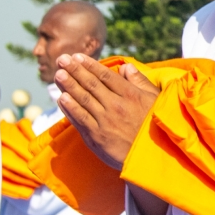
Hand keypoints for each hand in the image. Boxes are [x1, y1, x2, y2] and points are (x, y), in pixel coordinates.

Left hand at [55, 55, 161, 172]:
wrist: (152, 158)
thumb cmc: (157, 127)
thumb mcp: (156, 100)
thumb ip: (140, 82)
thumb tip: (126, 67)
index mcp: (130, 95)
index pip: (105, 76)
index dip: (89, 65)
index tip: (77, 57)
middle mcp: (115, 106)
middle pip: (91, 84)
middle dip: (74, 70)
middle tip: (62, 59)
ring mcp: (104, 121)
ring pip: (83, 99)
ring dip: (68, 86)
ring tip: (58, 74)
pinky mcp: (96, 137)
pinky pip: (80, 119)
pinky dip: (70, 108)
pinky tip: (62, 98)